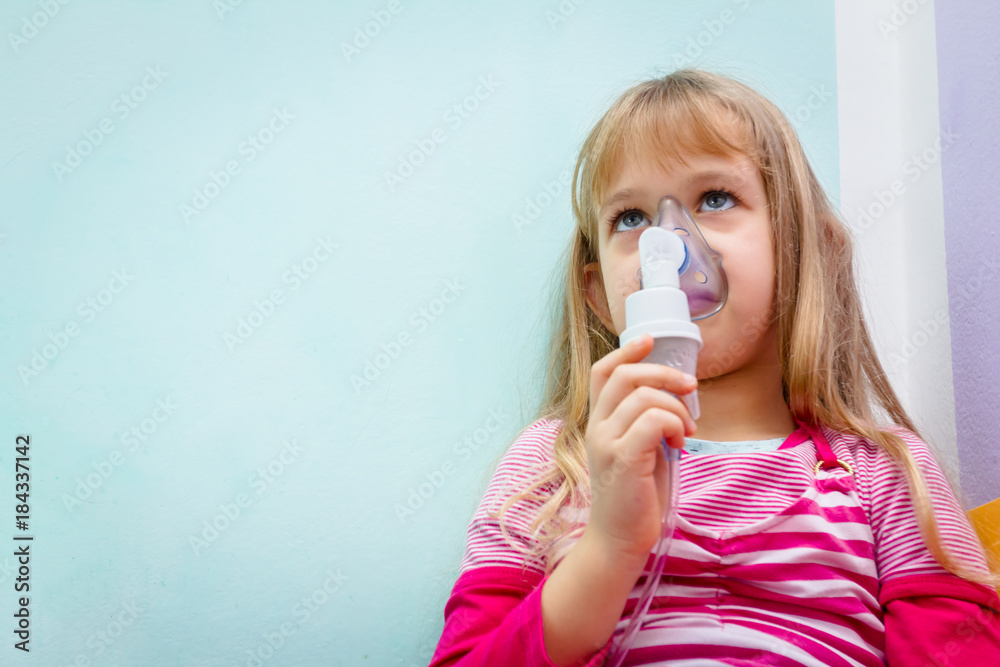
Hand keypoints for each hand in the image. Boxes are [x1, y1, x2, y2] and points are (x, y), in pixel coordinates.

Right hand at [583, 333, 696, 563]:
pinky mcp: (623, 458)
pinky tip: (680, 444)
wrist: (619, 540)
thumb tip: (676, 400)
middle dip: (664, 373)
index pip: (602, 372)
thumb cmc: (635, 498)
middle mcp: (597, 427)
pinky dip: (674, 425)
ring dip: (676, 408)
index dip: (626, 352)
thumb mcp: (639, 451)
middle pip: (624, 375)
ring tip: (686, 432)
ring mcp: (606, 442)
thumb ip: (647, 424)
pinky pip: (653, 420)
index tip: (650, 341)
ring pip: (645, 397)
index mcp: (599, 423)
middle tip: (690, 388)